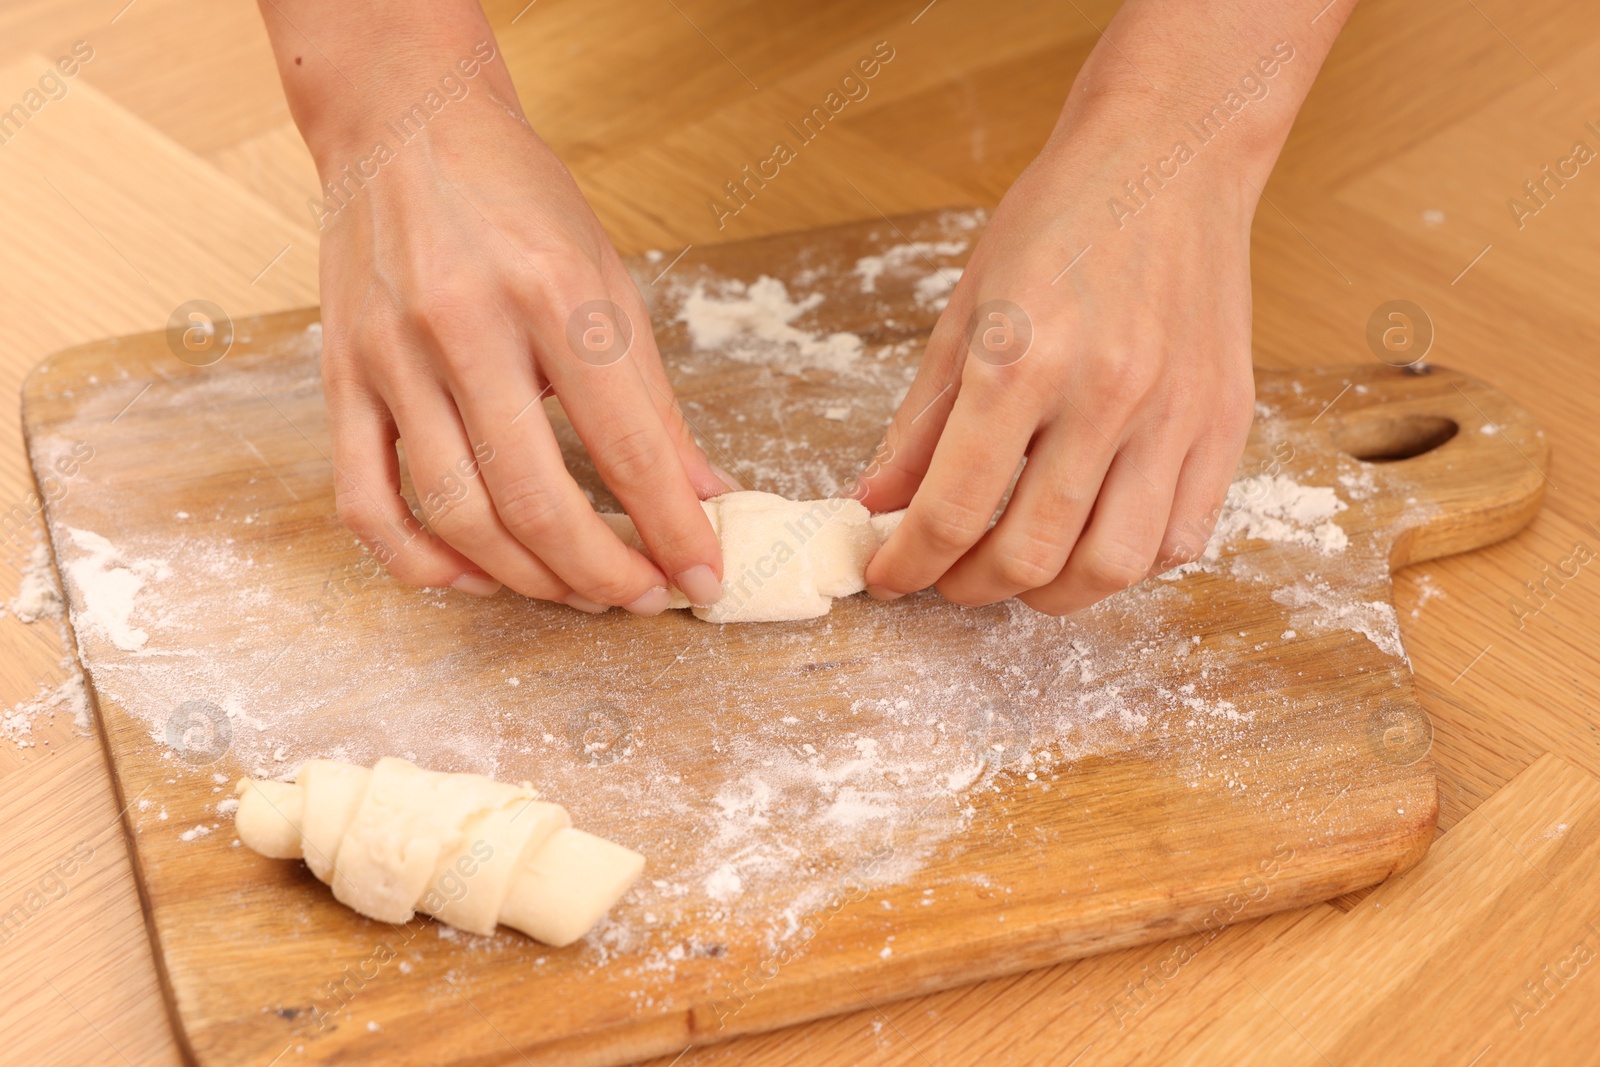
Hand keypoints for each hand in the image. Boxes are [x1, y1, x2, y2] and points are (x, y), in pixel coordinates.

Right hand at [312, 83, 733, 613]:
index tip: (703, 577)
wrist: (404, 125)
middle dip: (600, 571)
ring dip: (525, 578)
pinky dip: (421, 561)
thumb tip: (706, 494)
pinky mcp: (341, 382)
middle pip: (534, 498)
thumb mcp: (608, 281)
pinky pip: (365, 504)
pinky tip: (474, 578)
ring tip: (575, 592)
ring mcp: (392, 359)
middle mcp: (466, 328)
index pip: (627, 447)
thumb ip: (653, 400)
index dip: (672, 528)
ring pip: (455, 514)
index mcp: (553, 295)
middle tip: (639, 597)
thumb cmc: (517, 201)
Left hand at [857, 119, 1257, 614]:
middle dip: (968, 587)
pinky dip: (1126, 564)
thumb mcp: (965, 311)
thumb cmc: (1061, 221)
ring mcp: (1175, 415)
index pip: (952, 508)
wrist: (1171, 158)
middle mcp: (1105, 395)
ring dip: (1048, 594)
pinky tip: (1090, 540)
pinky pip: (1179, 539)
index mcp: (1022, 360)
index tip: (888, 575)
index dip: (907, 563)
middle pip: (1029, 555)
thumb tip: (876, 504)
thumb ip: (921, 422)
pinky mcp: (1225, 423)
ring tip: (1016, 572)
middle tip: (945, 577)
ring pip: (1110, 567)